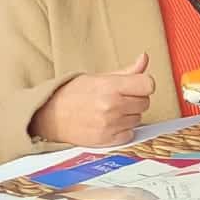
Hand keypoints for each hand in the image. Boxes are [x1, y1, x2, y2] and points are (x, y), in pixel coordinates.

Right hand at [30, 53, 156, 145]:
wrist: (51, 116)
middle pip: (145, 102)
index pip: (148, 85)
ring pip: (138, 119)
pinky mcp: (107, 140)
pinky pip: (130, 134)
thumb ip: (126, 71)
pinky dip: (123, 129)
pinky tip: (110, 123)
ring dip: (129, 115)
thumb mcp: (99, 77)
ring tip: (111, 110)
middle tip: (119, 98)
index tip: (137, 85)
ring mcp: (110, 125)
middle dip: (135, 99)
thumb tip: (145, 58)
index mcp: (110, 87)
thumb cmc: (73, 94)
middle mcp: (112, 106)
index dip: (144, 84)